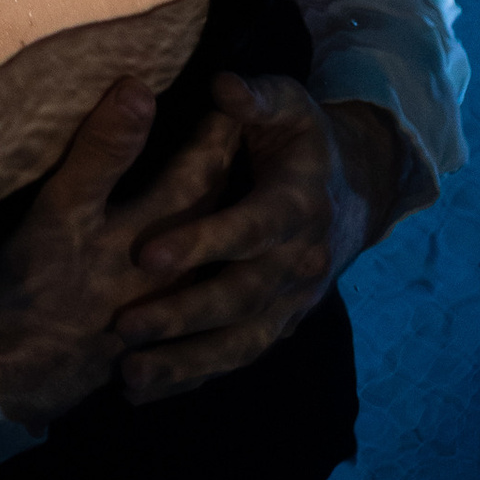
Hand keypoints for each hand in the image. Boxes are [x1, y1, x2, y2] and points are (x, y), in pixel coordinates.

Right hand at [0, 76, 244, 430]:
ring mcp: (167, 314)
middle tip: (252, 141)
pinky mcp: (155, 347)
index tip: (234, 100)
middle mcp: (174, 274)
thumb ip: (103, 151)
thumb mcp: (63, 208)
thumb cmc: (36, 281)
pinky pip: (200, 320)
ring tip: (244, 203)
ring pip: (212, 265)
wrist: (12, 372)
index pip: (199, 172)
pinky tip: (222, 282)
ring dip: (229, 236)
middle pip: (211, 219)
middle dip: (228, 179)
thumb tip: (140, 90)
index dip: (216, 134)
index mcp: (154, 233)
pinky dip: (214, 295)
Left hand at [110, 72, 402, 405]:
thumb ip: (255, 99)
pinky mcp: (278, 326)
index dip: (201, 242)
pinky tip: (141, 393)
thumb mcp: (286, 105)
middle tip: (124, 326)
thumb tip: (223, 86)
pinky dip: (192, 377)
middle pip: (240, 296)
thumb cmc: (301, 139)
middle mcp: (298, 261)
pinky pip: (236, 359)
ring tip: (127, 374)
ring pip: (238, 342)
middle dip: (182, 314)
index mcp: (296, 204)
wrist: (355, 191)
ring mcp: (291, 302)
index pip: (249, 229)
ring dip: (185, 360)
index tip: (146, 254)